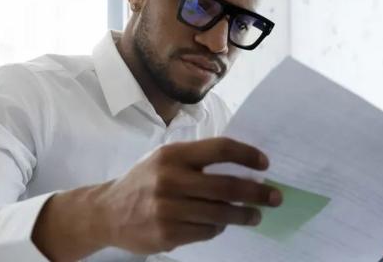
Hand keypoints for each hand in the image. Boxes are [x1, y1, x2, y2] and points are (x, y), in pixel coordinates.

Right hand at [92, 137, 281, 253]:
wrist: (107, 212)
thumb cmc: (144, 181)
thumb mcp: (165, 160)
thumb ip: (197, 161)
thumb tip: (242, 168)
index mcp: (172, 155)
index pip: (219, 149)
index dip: (246, 155)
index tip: (264, 163)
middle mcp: (169, 180)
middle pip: (226, 185)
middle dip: (257, 192)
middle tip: (275, 196)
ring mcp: (167, 209)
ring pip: (220, 213)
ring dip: (245, 215)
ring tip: (256, 215)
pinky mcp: (167, 234)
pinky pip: (206, 232)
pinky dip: (219, 228)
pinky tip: (222, 224)